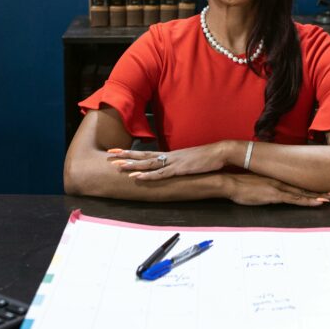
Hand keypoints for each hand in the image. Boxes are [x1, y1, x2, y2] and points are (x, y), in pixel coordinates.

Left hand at [106, 142, 231, 180]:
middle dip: (126, 155)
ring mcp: (173, 162)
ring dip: (133, 165)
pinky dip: (148, 175)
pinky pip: (160, 173)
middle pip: (143, 155)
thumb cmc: (206, 158)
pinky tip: (138, 176)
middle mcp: (169, 156)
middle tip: (110, 154)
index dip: (132, 152)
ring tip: (118, 166)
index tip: (118, 151)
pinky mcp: (179, 169)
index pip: (147, 152)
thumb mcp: (189, 161)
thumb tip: (171, 168)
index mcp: (171, 155)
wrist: (219, 153)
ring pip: (148, 163)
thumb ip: (179, 164)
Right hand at [224, 173, 329, 206]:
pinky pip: (296, 199)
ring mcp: (279, 188)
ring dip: (319, 196)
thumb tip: (270, 189)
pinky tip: (318, 203)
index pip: (299, 182)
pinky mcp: (275, 195)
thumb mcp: (255, 184)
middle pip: (305, 186)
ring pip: (304, 193)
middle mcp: (281, 181)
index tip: (325, 187)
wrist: (230, 183)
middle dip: (321, 190)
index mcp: (277, 178)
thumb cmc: (240, 185)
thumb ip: (265, 185)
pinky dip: (308, 201)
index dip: (313, 185)